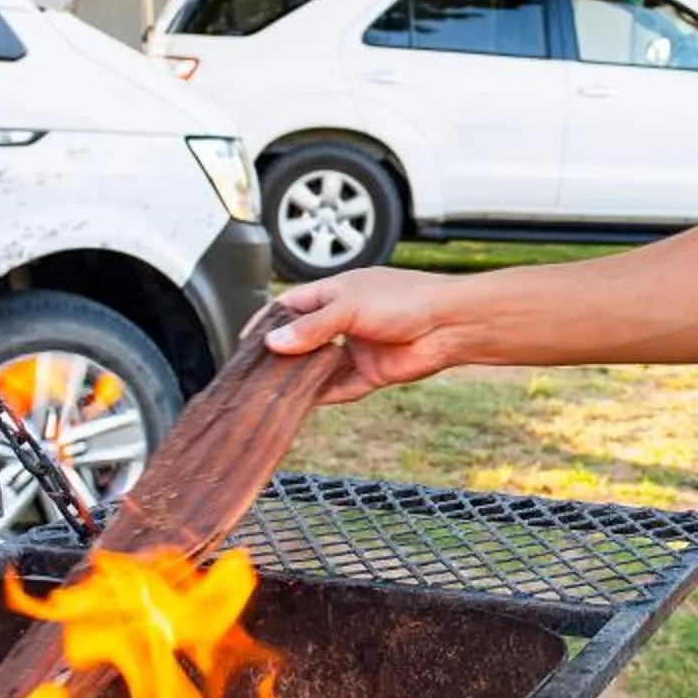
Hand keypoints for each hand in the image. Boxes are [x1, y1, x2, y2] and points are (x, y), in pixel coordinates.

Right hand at [262, 268, 466, 401]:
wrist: (448, 323)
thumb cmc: (406, 298)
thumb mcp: (348, 306)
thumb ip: (311, 328)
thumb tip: (275, 343)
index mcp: (335, 293)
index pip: (291, 307)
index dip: (269, 322)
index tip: (248, 340)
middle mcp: (343, 320)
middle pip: (302, 340)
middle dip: (281, 355)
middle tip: (255, 372)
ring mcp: (356, 348)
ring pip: (318, 367)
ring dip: (299, 378)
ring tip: (272, 392)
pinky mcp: (370, 374)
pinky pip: (339, 389)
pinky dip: (322, 396)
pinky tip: (301, 404)